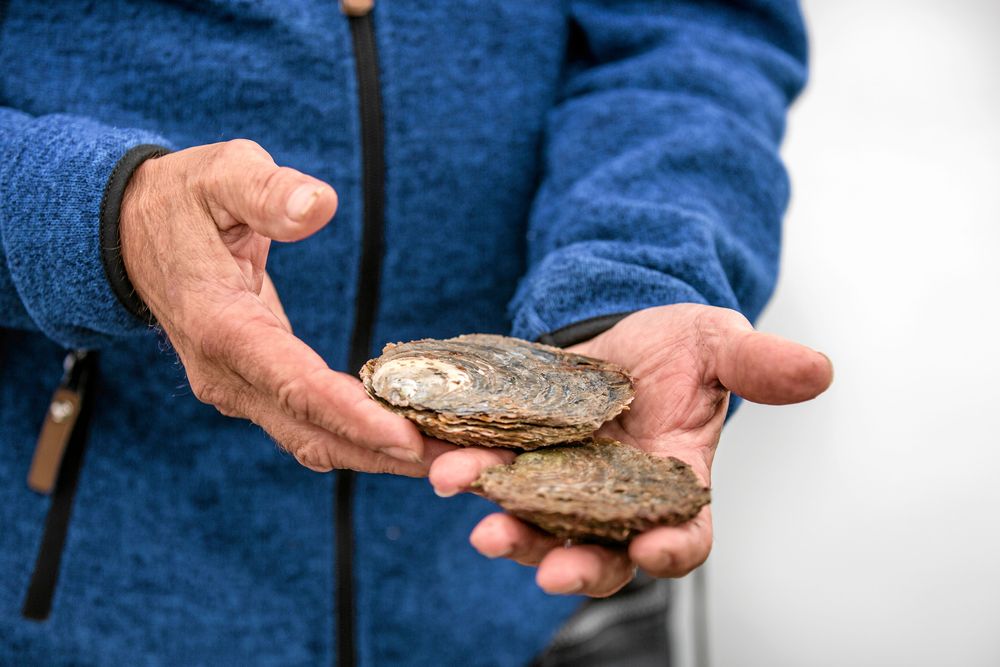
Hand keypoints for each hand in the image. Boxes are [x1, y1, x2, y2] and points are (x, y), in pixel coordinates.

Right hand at [120, 139, 451, 474]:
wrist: (132, 232)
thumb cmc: (183, 199)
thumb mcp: (221, 174)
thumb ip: (267, 191)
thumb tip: (319, 206)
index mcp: (220, 325)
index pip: (294, 384)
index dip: (352, 415)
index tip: (408, 439)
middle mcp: (226, 374)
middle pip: (313, 432)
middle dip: (385, 454)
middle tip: (459, 463)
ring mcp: (237, 389)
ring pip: (313, 440)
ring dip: (378, 457)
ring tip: (449, 459)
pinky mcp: (253, 389)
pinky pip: (310, 426)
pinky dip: (359, 439)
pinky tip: (409, 437)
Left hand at [429, 304, 832, 595]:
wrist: (614, 331)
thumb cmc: (675, 348)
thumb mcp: (717, 345)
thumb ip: (757, 364)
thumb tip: (819, 369)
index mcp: (673, 485)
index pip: (683, 534)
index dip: (672, 548)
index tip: (654, 550)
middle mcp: (613, 500)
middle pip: (597, 551)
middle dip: (570, 562)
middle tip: (544, 566)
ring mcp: (558, 483)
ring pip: (532, 523)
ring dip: (505, 524)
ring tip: (471, 502)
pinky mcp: (511, 455)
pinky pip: (483, 474)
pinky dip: (454, 468)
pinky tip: (432, 452)